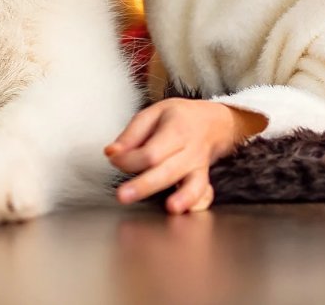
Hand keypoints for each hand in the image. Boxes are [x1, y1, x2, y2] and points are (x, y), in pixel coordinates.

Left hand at [105, 98, 265, 214]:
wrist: (211, 123)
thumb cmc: (179, 119)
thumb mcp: (153, 114)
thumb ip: (131, 134)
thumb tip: (112, 153)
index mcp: (176, 129)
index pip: (151, 151)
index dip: (129, 160)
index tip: (115, 160)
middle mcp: (189, 150)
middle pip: (167, 170)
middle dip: (144, 185)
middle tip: (123, 196)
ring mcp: (198, 168)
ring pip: (192, 184)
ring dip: (183, 197)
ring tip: (170, 208)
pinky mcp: (203, 181)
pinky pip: (204, 194)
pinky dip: (197, 204)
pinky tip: (186, 211)